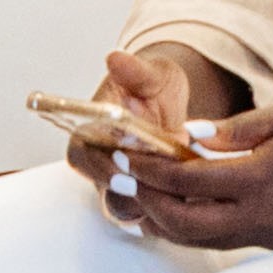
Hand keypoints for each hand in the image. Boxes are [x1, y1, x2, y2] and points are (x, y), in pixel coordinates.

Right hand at [65, 41, 245, 204]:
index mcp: (92, 130)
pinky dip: (169, 209)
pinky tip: (191, 197)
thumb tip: (116, 58)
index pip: (81, 155)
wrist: (169, 102)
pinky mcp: (145, 196)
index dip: (100, 167)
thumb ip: (135, 70)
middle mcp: (102, 161)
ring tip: (182, 192)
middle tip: (163, 189)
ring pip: (127, 208)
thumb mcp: (151, 73)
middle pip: (103, 191)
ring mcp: (122, 181)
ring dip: (154, 203)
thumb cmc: (152, 86)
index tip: (125, 170)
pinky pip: (149, 214)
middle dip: (133, 194)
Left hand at [116, 94, 272, 255]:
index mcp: (259, 179)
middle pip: (183, 223)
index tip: (126, 156)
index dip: (150, 169)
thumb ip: (233, 130)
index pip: (187, 179)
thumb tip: (188, 136)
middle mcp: (259, 216)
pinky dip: (194, 229)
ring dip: (167, 221)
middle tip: (125, 181)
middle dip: (149, 202)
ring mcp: (268, 236)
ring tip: (144, 199)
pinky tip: (183, 211)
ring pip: (200, 240)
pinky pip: (223, 241)